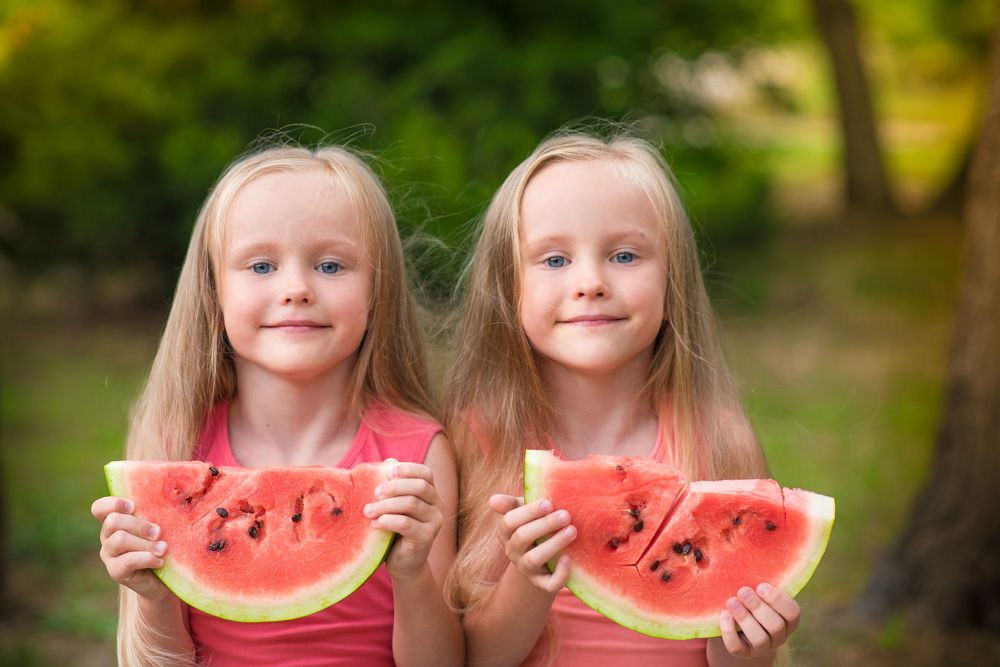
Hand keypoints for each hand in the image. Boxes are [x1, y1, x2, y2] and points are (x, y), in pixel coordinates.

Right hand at [91, 496, 170, 599]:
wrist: (162, 580)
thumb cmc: (161, 545)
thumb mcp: (157, 528)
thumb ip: (155, 514)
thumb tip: (173, 498)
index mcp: (116, 521)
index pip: (100, 508)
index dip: (113, 504)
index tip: (133, 507)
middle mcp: (107, 536)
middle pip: (113, 521)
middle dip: (139, 524)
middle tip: (158, 532)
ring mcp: (109, 554)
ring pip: (119, 539)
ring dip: (145, 543)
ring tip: (163, 549)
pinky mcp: (115, 571)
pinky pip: (128, 561)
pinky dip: (147, 558)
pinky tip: (160, 561)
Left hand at [364, 462, 443, 578]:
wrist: (404, 563)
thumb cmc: (396, 531)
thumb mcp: (395, 507)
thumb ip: (393, 486)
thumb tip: (388, 461)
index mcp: (431, 494)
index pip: (426, 473)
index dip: (408, 469)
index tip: (388, 473)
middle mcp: (438, 505)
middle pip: (419, 487)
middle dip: (393, 487)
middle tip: (374, 493)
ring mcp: (435, 522)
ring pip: (411, 504)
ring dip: (385, 505)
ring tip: (367, 511)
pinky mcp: (427, 538)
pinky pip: (406, 524)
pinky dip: (387, 521)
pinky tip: (374, 524)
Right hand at [489, 494, 575, 593]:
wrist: (543, 558)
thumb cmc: (534, 525)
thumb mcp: (523, 511)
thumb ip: (511, 504)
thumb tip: (493, 500)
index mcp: (506, 533)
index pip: (509, 522)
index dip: (528, 512)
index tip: (548, 503)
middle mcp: (512, 552)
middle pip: (522, 538)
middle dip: (545, 525)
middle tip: (566, 515)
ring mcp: (526, 569)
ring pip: (533, 559)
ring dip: (553, 545)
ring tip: (572, 531)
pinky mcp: (542, 583)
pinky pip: (548, 584)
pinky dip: (560, 574)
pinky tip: (568, 559)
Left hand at [718, 583, 799, 658]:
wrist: (739, 628)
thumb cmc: (752, 602)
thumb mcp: (760, 593)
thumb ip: (759, 583)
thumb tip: (748, 552)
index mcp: (788, 619)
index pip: (793, 612)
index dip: (778, 600)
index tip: (761, 585)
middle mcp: (779, 636)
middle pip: (776, 626)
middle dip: (758, 607)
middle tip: (743, 591)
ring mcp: (762, 647)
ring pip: (760, 639)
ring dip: (744, 619)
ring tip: (731, 601)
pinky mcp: (744, 653)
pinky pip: (738, 648)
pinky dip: (729, 632)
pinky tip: (723, 615)